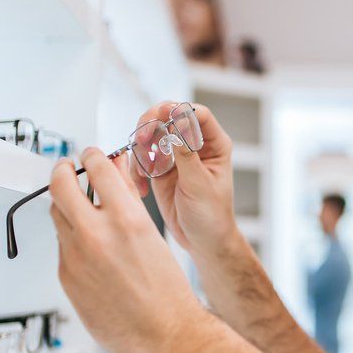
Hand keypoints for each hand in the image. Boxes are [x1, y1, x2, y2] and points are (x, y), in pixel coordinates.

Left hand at [49, 148, 207, 352]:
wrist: (164, 334)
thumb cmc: (167, 290)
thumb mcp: (153, 234)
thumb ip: (128, 201)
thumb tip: (114, 173)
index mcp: (125, 219)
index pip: (97, 169)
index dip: (91, 157)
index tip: (89, 155)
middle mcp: (96, 235)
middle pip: (61, 186)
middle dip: (62, 171)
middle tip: (66, 168)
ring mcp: (76, 257)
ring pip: (58, 216)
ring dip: (65, 205)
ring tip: (78, 206)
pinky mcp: (66, 277)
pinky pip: (62, 247)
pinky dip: (72, 239)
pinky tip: (89, 247)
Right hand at [130, 101, 237, 255]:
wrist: (203, 241)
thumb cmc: (212, 215)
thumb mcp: (200, 184)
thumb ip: (187, 154)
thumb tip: (178, 123)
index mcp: (215, 145)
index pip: (198, 114)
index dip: (178, 111)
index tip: (162, 119)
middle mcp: (195, 146)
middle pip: (169, 117)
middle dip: (152, 125)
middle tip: (142, 140)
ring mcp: (176, 156)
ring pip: (152, 134)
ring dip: (141, 148)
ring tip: (144, 171)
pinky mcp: (161, 169)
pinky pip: (142, 157)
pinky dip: (137, 168)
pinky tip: (142, 186)